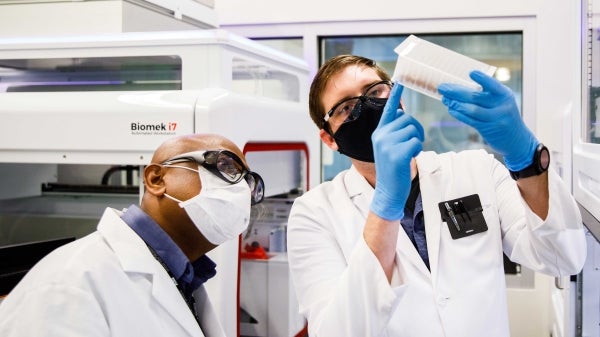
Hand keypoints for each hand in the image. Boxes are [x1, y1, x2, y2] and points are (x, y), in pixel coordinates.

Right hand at [370, 83, 423, 220]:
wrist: (388, 192)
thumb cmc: (394, 170)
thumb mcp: (390, 148)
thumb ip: (395, 133)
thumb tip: (405, 119)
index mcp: (378, 132)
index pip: (389, 109)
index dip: (395, 95)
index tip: (400, 80)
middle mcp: (380, 135)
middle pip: (407, 119)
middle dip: (415, 129)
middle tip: (413, 143)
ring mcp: (386, 144)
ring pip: (412, 130)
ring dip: (416, 141)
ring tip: (409, 152)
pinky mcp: (396, 153)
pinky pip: (415, 142)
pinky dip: (416, 149)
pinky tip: (409, 159)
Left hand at [437, 70, 537, 170]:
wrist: (517, 140)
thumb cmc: (504, 116)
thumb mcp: (502, 102)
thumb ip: (487, 95)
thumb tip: (459, 88)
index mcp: (505, 94)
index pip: (493, 85)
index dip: (483, 79)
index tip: (471, 73)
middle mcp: (501, 105)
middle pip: (475, 97)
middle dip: (456, 92)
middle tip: (442, 88)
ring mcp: (496, 118)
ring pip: (472, 110)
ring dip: (455, 104)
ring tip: (445, 99)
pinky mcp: (489, 129)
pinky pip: (471, 121)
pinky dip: (459, 114)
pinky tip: (451, 109)